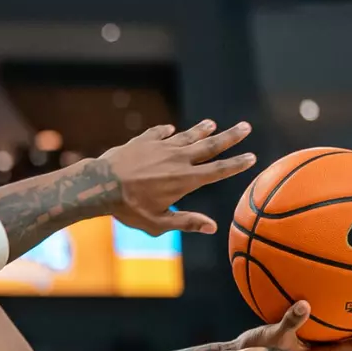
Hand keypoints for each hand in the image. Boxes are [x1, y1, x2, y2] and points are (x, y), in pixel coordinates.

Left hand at [96, 119, 256, 234]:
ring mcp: (160, 147)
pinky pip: (159, 133)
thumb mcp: (158, 223)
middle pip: (209, 145)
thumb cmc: (128, 208)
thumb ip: (185, 222)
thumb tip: (213, 227)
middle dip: (230, 136)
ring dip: (201, 129)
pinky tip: (171, 130)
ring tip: (212, 123)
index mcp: (185, 180)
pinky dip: (167, 132)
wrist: (100, 184)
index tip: (251, 157)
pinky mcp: (143, 140)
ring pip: (187, 136)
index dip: (236, 164)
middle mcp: (177, 159)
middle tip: (246, 126)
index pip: (218, 171)